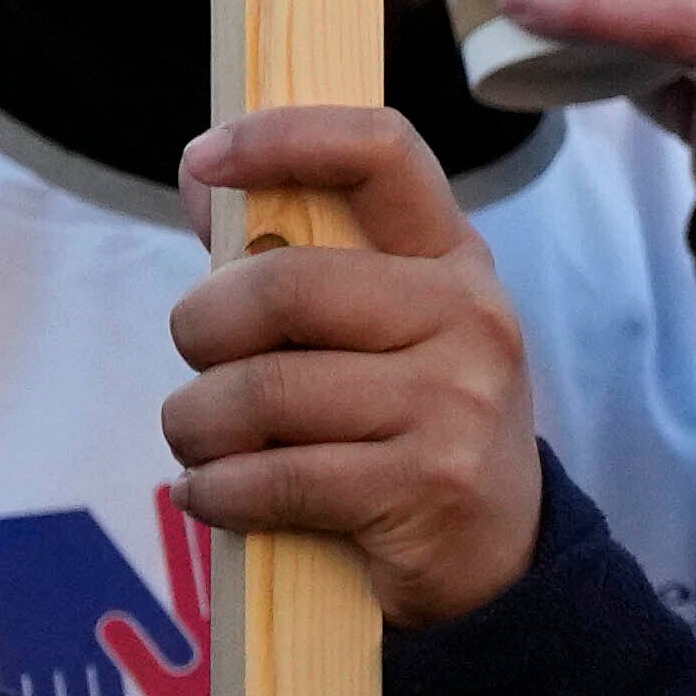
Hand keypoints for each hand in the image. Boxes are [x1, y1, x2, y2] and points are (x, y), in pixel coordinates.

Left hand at [167, 106, 544, 623]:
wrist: (499, 559)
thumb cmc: (408, 428)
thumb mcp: (377, 330)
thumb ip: (291, 256)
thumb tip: (202, 173)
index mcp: (453, 259)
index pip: (381, 153)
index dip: (285, 137)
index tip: (206, 157)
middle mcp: (469, 315)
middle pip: (283, 287)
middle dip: (200, 330)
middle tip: (196, 364)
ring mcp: (458, 401)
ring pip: (263, 391)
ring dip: (196, 426)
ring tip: (200, 445)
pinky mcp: (429, 484)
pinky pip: (275, 476)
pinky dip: (215, 491)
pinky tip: (213, 495)